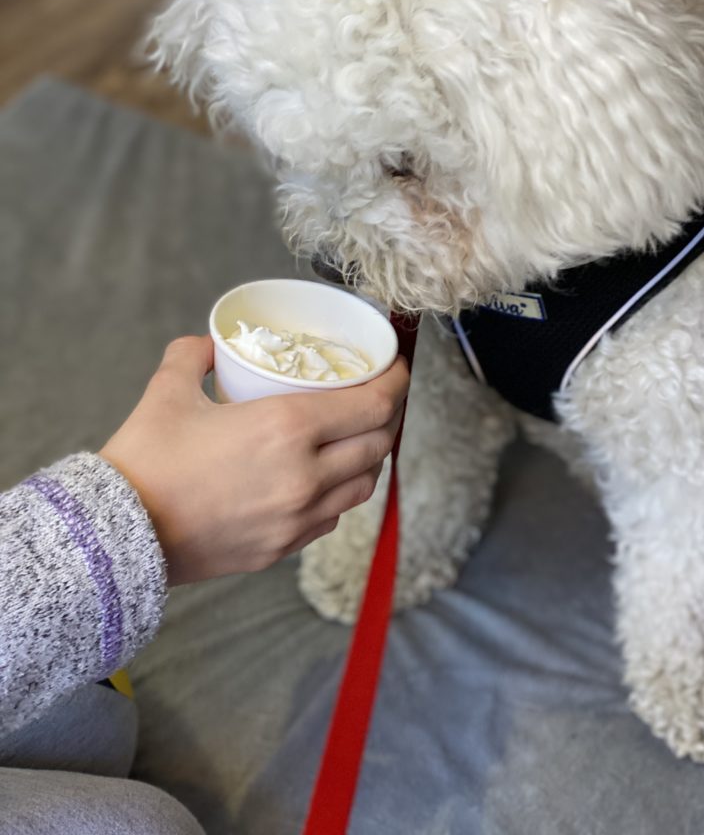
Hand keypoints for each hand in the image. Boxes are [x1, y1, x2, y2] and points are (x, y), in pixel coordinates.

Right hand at [101, 336, 408, 584]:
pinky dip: (339, 495)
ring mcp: (297, 518)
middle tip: (379, 398)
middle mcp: (305, 476)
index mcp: (287, 428)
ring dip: (368, 457)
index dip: (396, 382)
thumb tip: (208, 344)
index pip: (373, 404)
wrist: (116, 536)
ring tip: (355, 439)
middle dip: (388, 416)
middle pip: (378, 444)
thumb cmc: (145, 460)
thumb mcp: (168, 391)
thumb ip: (192, 356)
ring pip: (363, 485)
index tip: (397, 368)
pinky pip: (332, 518)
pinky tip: (322, 481)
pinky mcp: (283, 549)